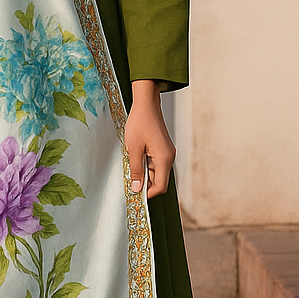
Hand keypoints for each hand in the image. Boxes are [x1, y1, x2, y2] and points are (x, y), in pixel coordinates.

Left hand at [124, 80, 174, 198]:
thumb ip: (136, 170)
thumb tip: (136, 188)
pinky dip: (146, 164)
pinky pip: (156, 163)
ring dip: (144, 172)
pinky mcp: (163, 148)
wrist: (146, 104)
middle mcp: (169, 157)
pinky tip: (136, 156)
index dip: (148, 193)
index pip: (160, 186)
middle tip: (130, 178)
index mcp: (164, 159)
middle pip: (159, 180)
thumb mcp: (133, 148)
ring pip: (157, 172)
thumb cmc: (140, 123)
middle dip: (145, 182)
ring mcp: (167, 153)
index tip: (135, 193)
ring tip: (132, 163)